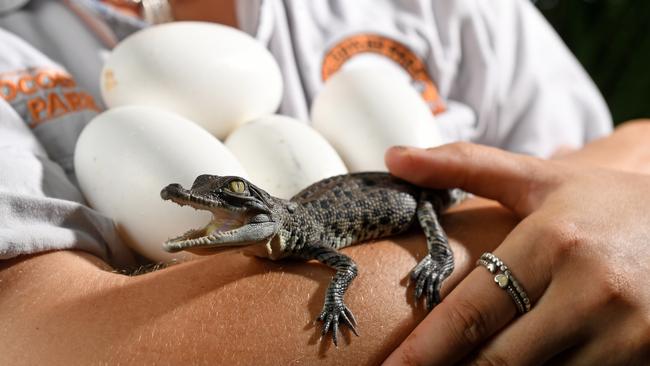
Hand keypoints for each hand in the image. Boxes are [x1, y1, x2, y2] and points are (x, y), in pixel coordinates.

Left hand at [383, 143, 649, 364]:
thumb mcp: (540, 179)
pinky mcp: (647, 359)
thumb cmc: (605, 204)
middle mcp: (591, 289)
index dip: (424, 349)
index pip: (472, 310)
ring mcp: (627, 333)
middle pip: (499, 358)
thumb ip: (465, 165)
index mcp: (553, 241)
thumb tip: (392, 157)